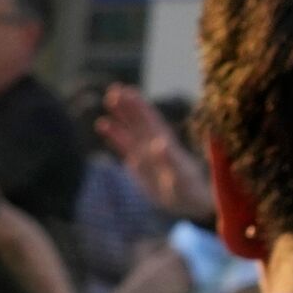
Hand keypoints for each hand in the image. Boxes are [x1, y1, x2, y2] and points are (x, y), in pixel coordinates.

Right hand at [95, 85, 200, 217]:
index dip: (139, 106)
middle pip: (139, 120)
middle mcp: (155, 144)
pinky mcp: (139, 164)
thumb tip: (158, 142)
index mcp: (165, 143)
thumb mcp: (180, 176)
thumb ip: (169, 159)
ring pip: (131, 129)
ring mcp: (146, 153)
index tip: (127, 92)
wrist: (189, 203)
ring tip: (108, 100)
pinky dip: (114, 134)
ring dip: (120, 115)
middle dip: (128, 105)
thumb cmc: (189, 189)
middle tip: (114, 88)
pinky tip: (103, 124)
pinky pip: (124, 145)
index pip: (150, 120)